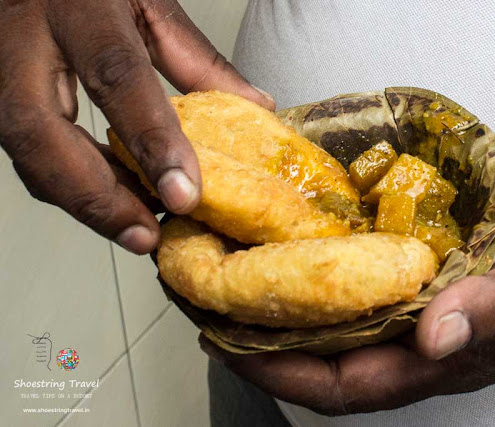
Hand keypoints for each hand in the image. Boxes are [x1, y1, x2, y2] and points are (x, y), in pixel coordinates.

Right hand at [0, 0, 274, 253]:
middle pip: (40, 131)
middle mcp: (25, 35)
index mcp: (80, 5)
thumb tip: (251, 105)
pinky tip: (113, 198)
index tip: (184, 193)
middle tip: (145, 234)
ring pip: (25, 149)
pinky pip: (26, 146)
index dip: (151, 141)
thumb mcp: (149, 0)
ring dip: (83, 198)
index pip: (116, 76)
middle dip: (95, 196)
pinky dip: (72, 180)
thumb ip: (195, 56)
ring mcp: (1, 63)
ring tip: (137, 228)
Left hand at [200, 192, 494, 414]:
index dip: (281, 372)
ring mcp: (430, 312)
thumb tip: (434, 335)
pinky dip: (329, 275)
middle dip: (263, 341)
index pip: (348, 382)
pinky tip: (303, 248)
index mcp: (451, 358)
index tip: (223, 342)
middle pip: (328, 358)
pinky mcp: (437, 278)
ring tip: (237, 275)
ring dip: (287, 307)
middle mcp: (428, 341)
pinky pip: (369, 286)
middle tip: (208, 302)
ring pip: (342, 324)